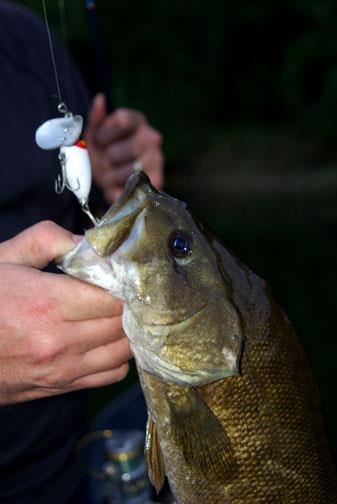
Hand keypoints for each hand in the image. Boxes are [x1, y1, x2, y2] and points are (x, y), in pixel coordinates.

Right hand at [0, 221, 131, 404]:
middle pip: (121, 323)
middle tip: (126, 291)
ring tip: (118, 313)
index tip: (122, 275)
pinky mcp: (60, 386)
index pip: (112, 297)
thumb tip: (87, 243)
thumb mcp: (4, 259)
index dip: (124, 284)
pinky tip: (108, 340)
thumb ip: (46, 240)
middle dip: (129, 304)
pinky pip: (111, 374)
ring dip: (127, 330)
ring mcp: (61, 368)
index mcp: (46, 303)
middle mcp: (58, 340)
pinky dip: (119, 357)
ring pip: (122, 350)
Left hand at [85, 94, 163, 201]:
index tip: (99, 142)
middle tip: (107, 161)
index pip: (120, 122)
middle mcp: (151, 137)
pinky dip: (120, 189)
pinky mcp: (157, 180)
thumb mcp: (96, 134)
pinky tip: (121, 185)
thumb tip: (100, 99)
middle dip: (105, 160)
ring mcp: (156, 159)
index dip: (103, 135)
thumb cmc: (105, 153)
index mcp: (136, 120)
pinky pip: (130, 187)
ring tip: (113, 174)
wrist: (114, 180)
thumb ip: (97, 118)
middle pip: (115, 153)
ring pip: (120, 173)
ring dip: (110, 177)